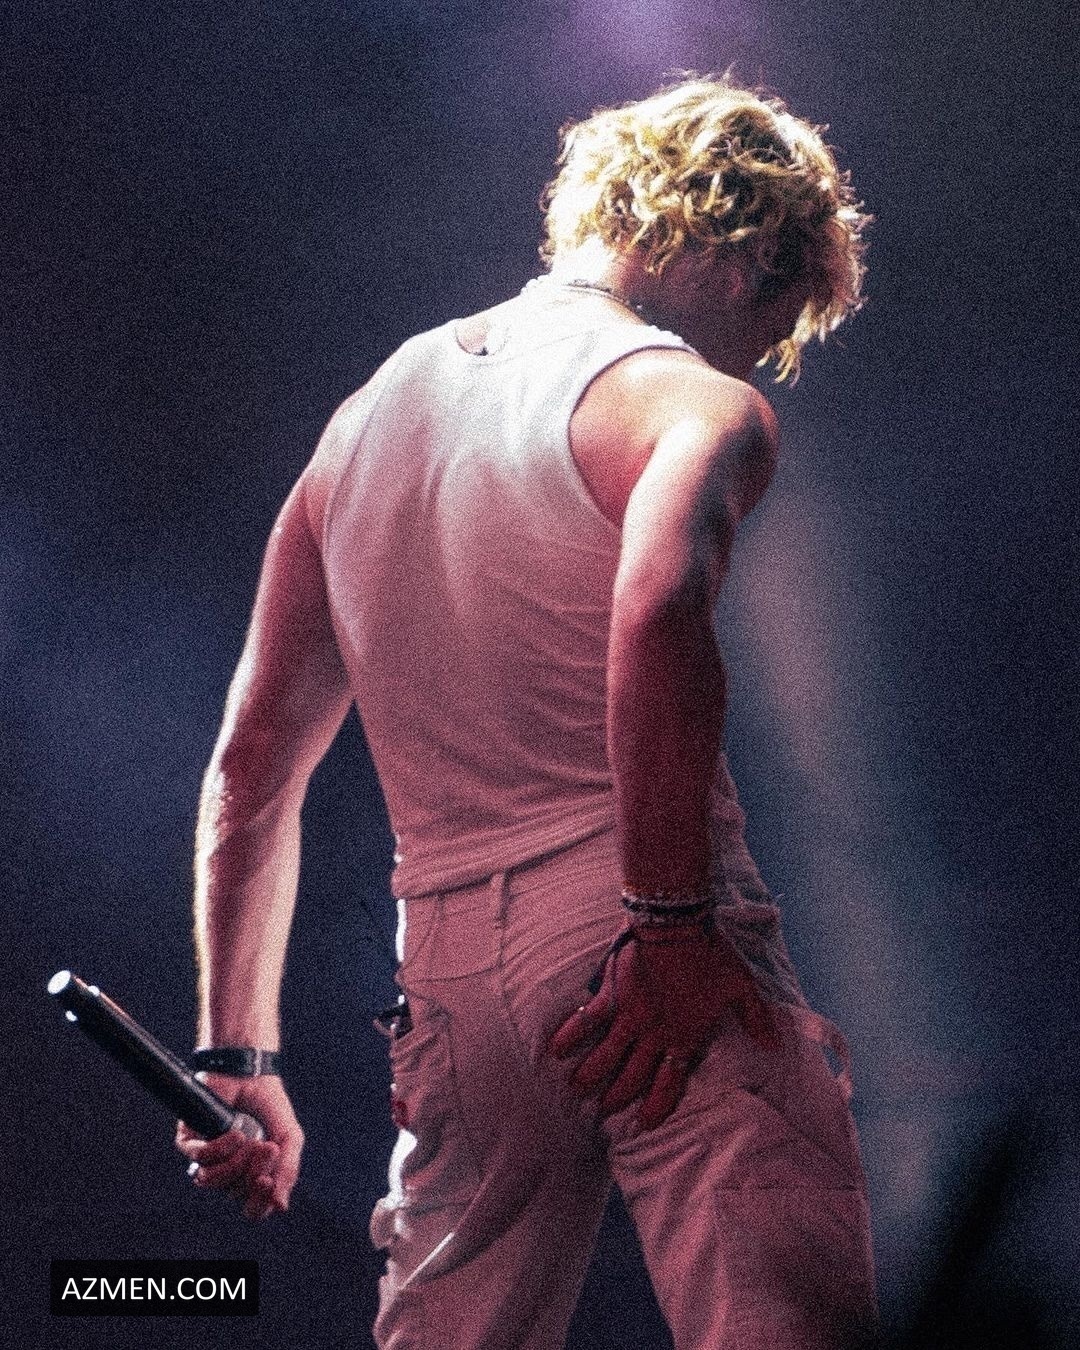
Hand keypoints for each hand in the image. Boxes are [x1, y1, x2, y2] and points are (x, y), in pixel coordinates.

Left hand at [175, 1074, 303, 1220]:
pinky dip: (221, 1148)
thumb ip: (288, 1171)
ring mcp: (208, 1157)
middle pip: (235, 1195)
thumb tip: (281, 1207)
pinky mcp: (190, 1141)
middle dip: (254, 1172)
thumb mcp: (289, 1139)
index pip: (252, 1209)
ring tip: (251, 1140)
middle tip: (268, 1147)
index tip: (267, 1182)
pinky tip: (236, 1133)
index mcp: (251, 1175)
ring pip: (213, 1182)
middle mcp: (227, 1171)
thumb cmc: (270, 1106)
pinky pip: (200, 1159)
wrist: (252, 1073)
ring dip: (236, 1164)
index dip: (258, 1204)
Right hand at [550, 924, 779, 1129]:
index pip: (670, 1081)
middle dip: (618, 1097)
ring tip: (577, 1089)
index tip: (644, 1124)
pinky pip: (587, 1020)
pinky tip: (557, 1050)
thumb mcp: (741, 987)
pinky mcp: (611, 995)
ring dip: (591, 1076)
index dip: (657, 1105)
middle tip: (604, 1112)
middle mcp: (654, 1034)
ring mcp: (629, 1017)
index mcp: (685, 1035)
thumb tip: (774, 1046)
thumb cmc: (711, 954)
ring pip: (606, 1057)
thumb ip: (756, 1019)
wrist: (677, 924)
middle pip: (632, 1075)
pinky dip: (571, 1036)